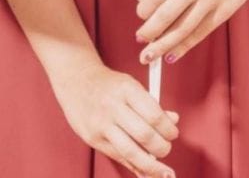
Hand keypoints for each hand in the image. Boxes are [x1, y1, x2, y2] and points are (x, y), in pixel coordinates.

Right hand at [48, 52, 179, 177]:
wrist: (75, 80)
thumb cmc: (108, 85)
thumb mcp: (131, 86)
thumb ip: (151, 104)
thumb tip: (173, 121)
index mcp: (127, 89)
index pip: (154, 115)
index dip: (168, 129)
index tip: (173, 133)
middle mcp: (113, 107)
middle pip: (144, 135)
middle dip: (162, 148)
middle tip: (166, 148)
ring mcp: (101, 125)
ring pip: (131, 152)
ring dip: (151, 165)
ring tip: (163, 171)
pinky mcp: (93, 139)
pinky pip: (118, 157)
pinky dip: (135, 167)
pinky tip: (146, 173)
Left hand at [134, 0, 248, 64]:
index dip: (144, 11)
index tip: (140, 16)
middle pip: (168, 15)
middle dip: (149, 32)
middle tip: (139, 40)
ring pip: (183, 29)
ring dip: (163, 45)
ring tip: (149, 55)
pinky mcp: (224, 11)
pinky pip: (200, 33)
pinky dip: (184, 46)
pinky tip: (172, 54)